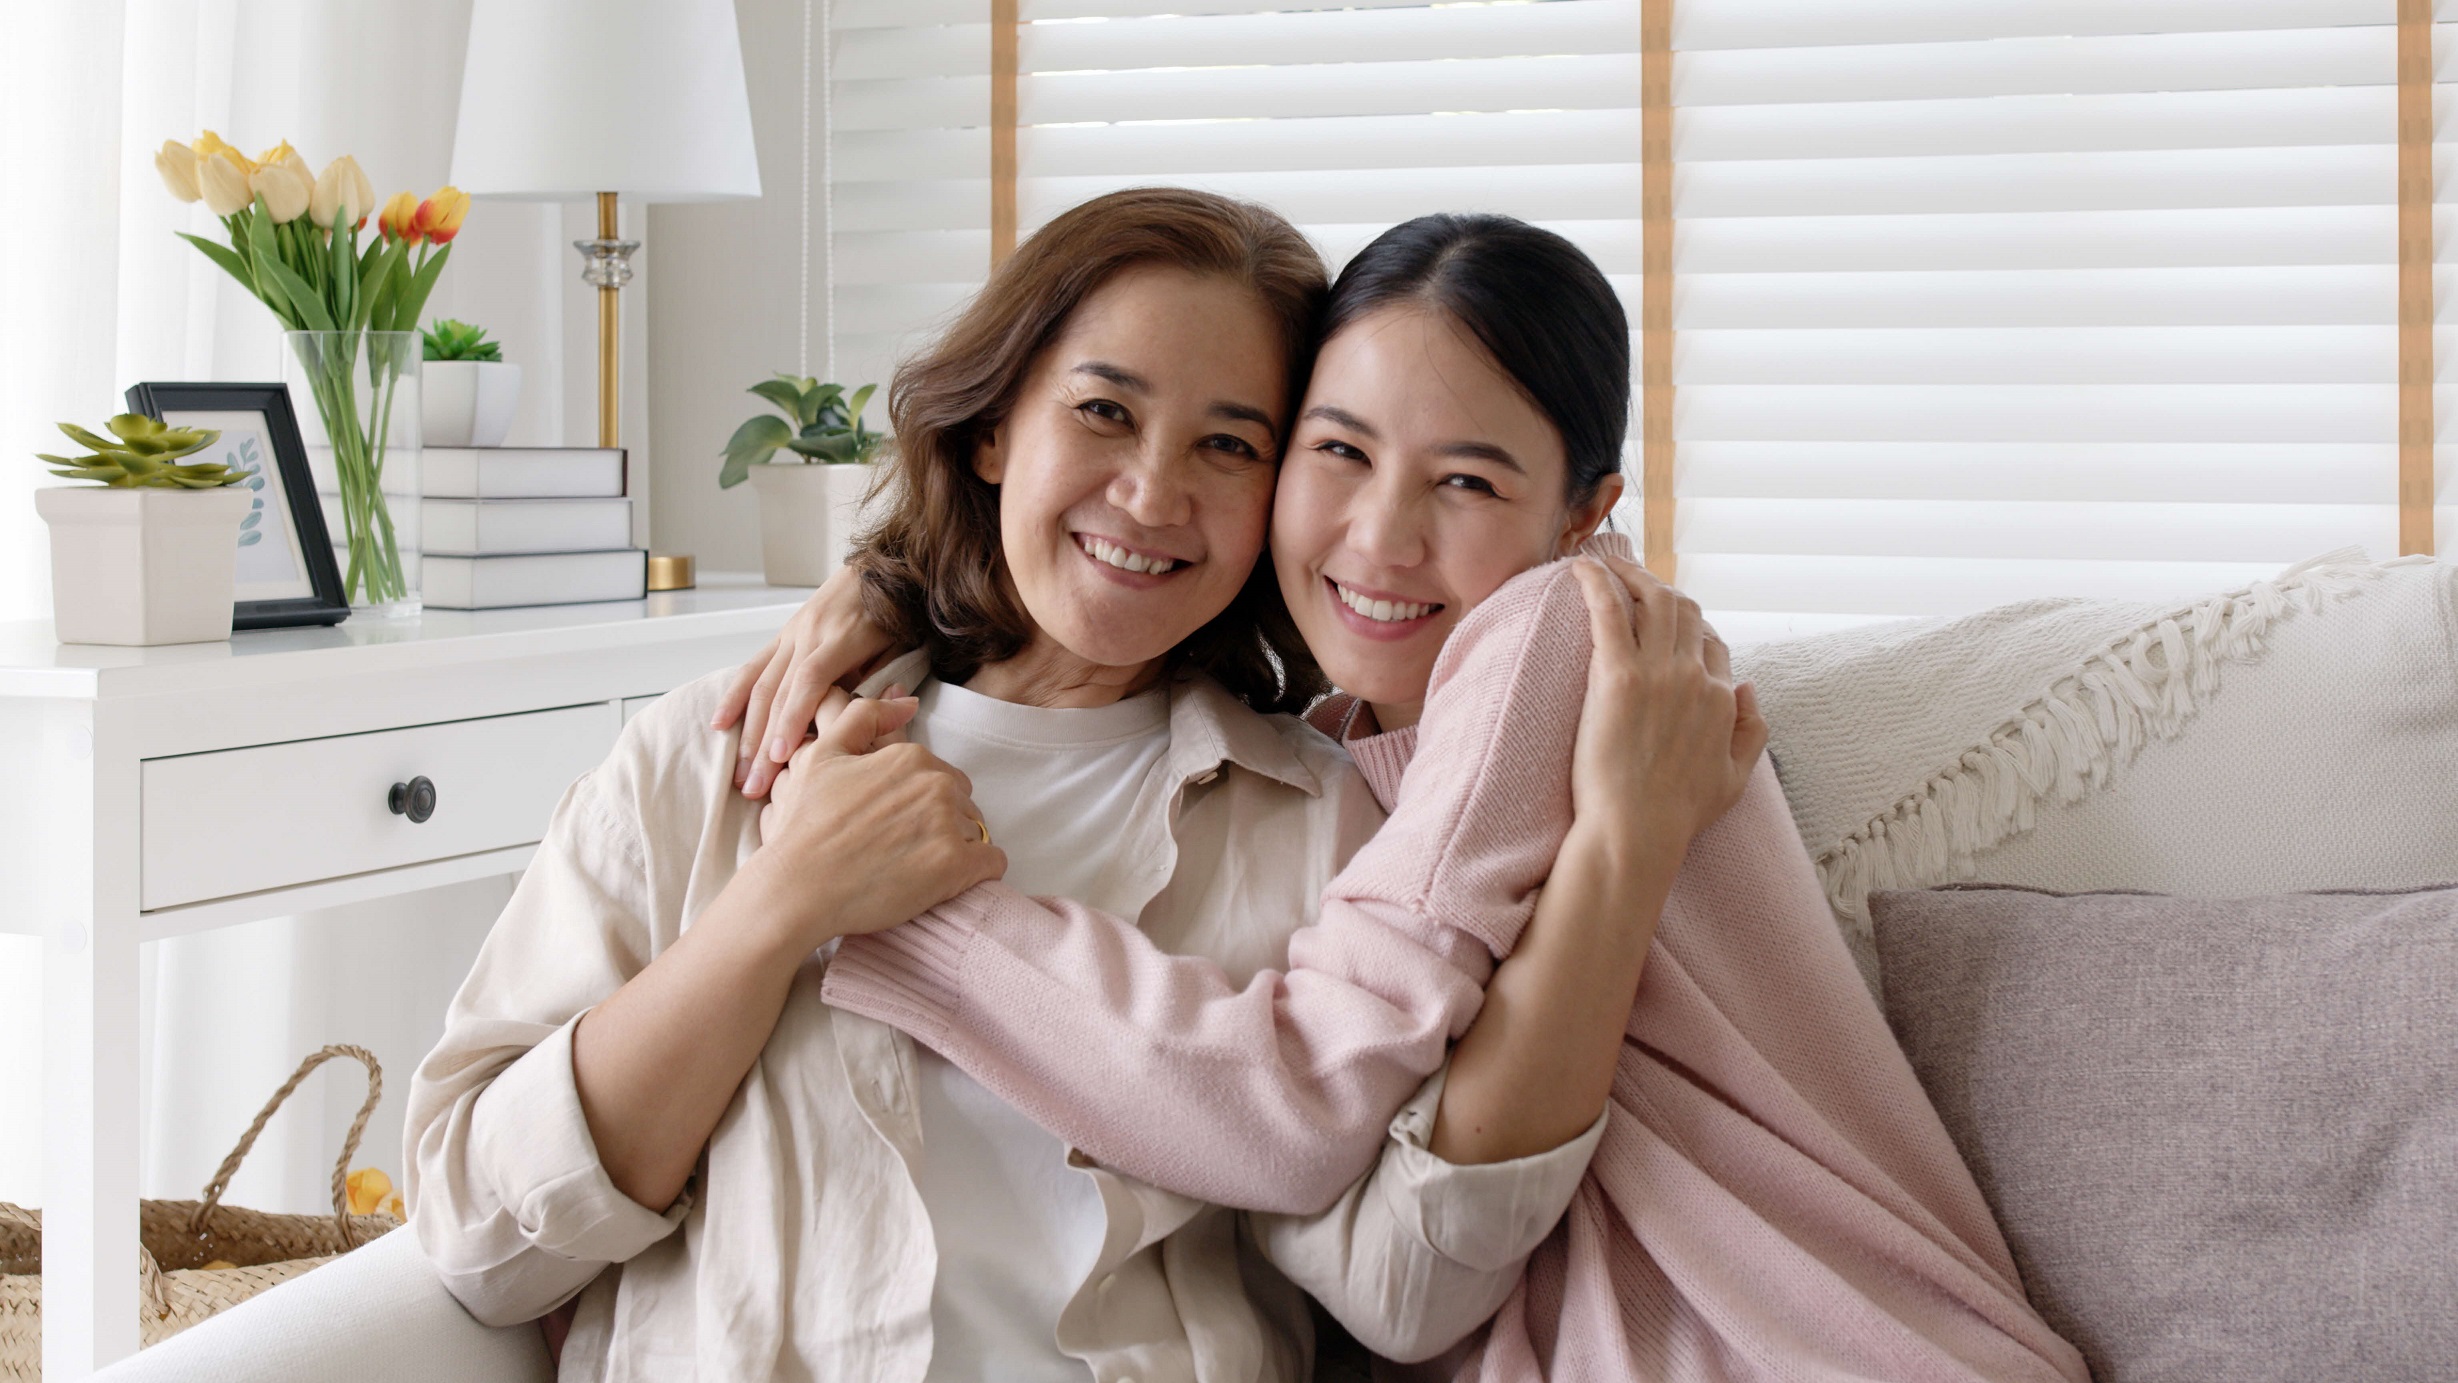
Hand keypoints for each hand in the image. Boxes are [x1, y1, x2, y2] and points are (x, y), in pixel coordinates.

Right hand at [712, 564, 896, 797]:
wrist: (880, 566)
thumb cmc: (896, 610)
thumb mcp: (899, 642)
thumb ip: (880, 678)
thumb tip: (864, 716)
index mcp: (841, 638)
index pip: (810, 682)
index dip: (794, 718)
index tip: (781, 755)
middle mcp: (809, 635)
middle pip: (779, 693)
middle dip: (764, 743)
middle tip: (755, 785)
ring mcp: (791, 634)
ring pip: (760, 685)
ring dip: (746, 732)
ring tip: (740, 772)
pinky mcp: (783, 634)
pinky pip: (753, 667)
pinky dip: (734, 697)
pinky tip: (718, 724)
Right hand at [749, 687, 1005, 948]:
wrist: (797, 887)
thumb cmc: (806, 825)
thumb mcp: (823, 754)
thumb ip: (866, 717)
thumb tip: (910, 700)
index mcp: (911, 757)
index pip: (942, 777)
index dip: (921, 802)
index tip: (896, 824)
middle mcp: (936, 785)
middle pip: (962, 803)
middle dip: (942, 822)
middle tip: (905, 847)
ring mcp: (948, 825)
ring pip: (977, 832)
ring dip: (956, 848)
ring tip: (917, 866)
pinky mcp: (955, 867)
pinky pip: (993, 862)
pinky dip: (979, 871)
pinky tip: (949, 880)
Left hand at [1568, 555, 1766, 859]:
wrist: (1635, 831)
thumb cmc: (1679, 815)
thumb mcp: (1736, 778)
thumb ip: (1753, 730)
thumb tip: (1749, 685)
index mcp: (1723, 699)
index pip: (1711, 642)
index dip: (1687, 625)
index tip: (1661, 619)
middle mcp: (1696, 677)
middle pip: (1684, 610)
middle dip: (1659, 586)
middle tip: (1631, 577)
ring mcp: (1658, 673)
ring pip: (1652, 600)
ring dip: (1629, 573)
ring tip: (1605, 563)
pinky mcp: (1617, 675)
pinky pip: (1609, 611)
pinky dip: (1596, 581)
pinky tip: (1580, 567)